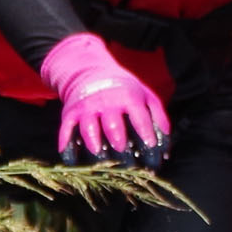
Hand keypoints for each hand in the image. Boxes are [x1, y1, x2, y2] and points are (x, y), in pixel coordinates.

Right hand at [38, 33, 169, 168]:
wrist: (92, 73)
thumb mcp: (145, 95)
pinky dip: (65, 143)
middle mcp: (107, 102)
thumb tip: (165, 142)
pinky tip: (69, 158)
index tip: (151, 146)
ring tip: (99, 155)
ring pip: (89, 127)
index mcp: (128, 98)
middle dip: (118, 139)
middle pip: (113, 123)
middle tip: (124, 153)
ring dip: (93, 141)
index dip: (146, 132)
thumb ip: (158, 116)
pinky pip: (66, 128)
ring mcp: (88, 108)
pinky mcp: (71, 113)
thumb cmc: (124, 90)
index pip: (139, 117)